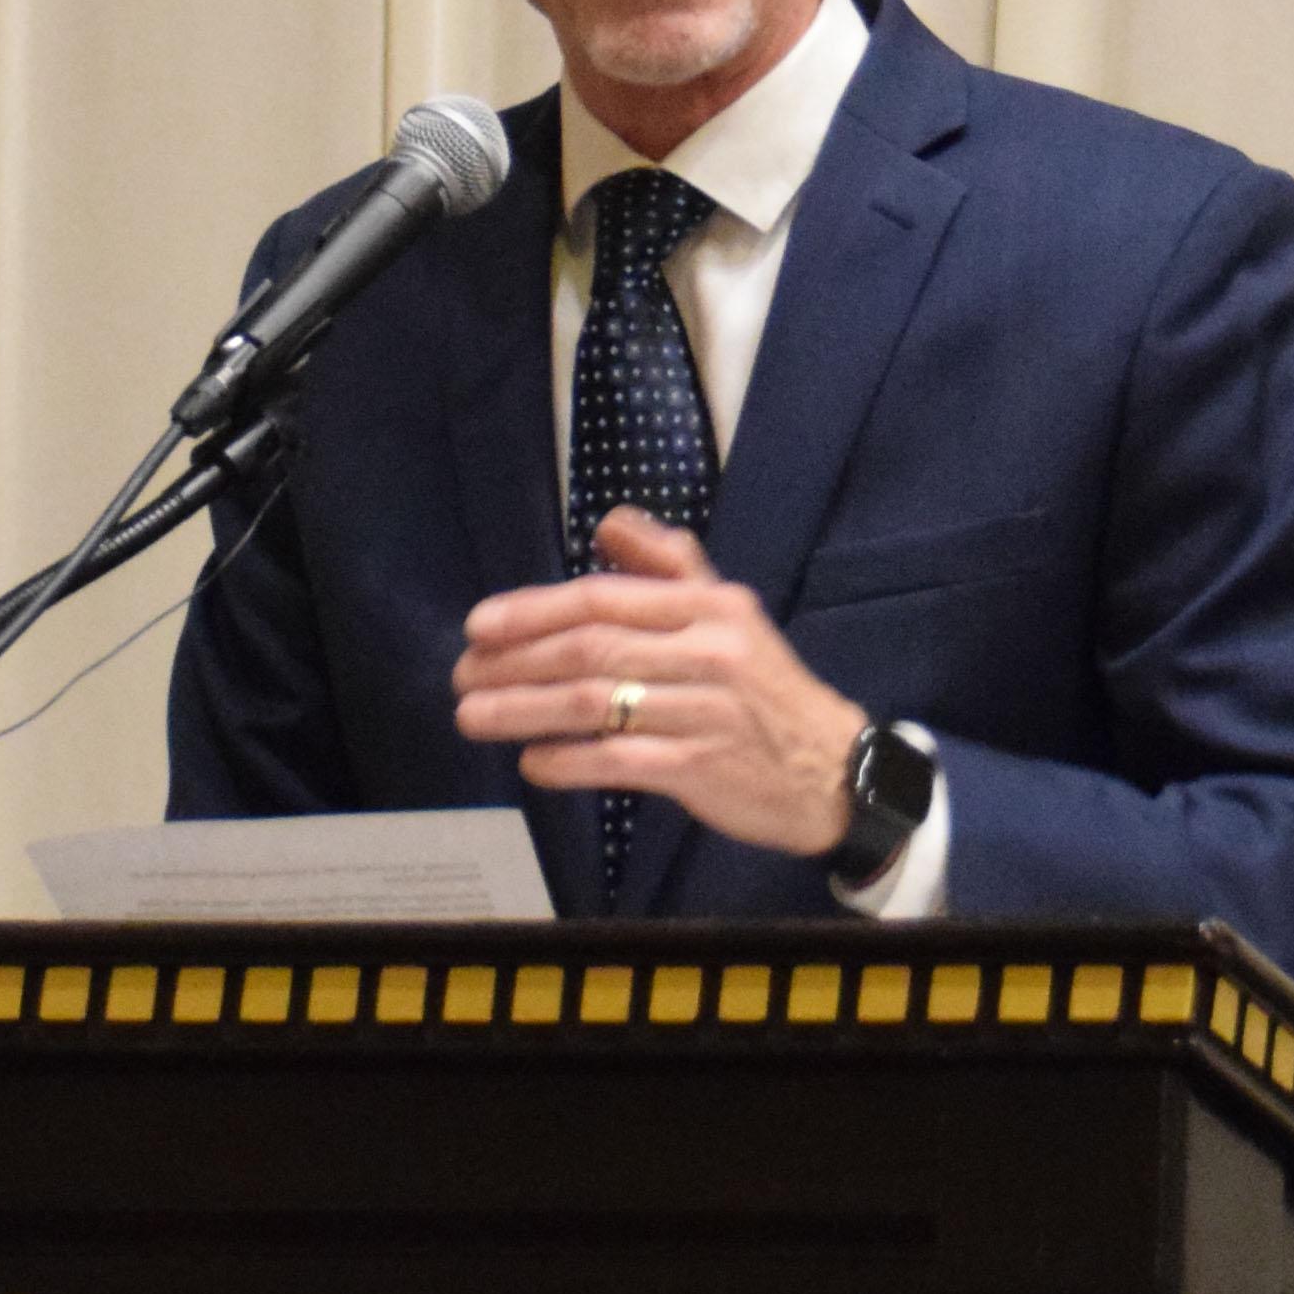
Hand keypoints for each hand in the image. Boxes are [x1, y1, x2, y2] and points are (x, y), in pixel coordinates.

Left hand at [453, 507, 865, 855]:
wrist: (832, 769)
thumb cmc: (764, 690)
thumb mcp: (729, 614)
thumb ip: (669, 567)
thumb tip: (609, 524)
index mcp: (710, 607)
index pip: (604, 598)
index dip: (533, 611)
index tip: (477, 627)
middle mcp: (710, 652)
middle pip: (591, 650)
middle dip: (514, 663)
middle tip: (462, 676)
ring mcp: (707, 712)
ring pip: (596, 706)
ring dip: (523, 711)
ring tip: (474, 717)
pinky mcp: (703, 768)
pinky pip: (619, 762)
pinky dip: (567, 762)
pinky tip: (533, 763)